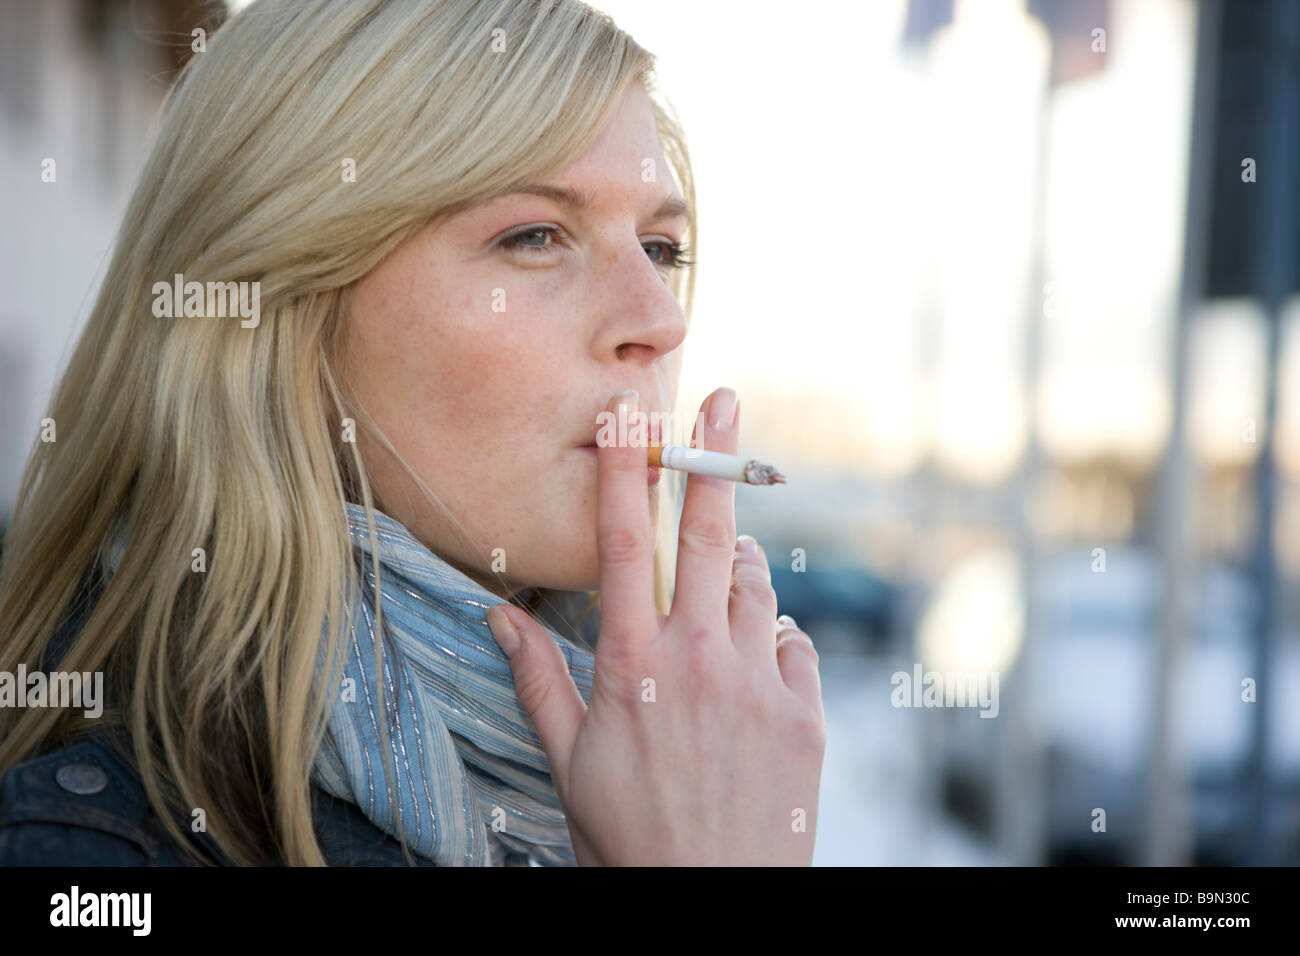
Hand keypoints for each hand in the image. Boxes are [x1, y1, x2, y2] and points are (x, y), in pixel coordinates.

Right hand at [486, 386, 824, 864]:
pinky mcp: (804, 714)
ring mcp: (759, 683)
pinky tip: (754, 660)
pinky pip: (794, 644)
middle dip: (714, 457)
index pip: (626, 542)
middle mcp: (699, 658)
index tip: (630, 414)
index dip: (627, 469)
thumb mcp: (568, 761)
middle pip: (709, 534)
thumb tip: (497, 613)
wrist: (711, 906)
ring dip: (742, 560)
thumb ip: (537, 677)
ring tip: (727, 564)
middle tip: (723, 401)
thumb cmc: (628, 838)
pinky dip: (774, 638)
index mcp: (633, 664)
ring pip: (756, 583)